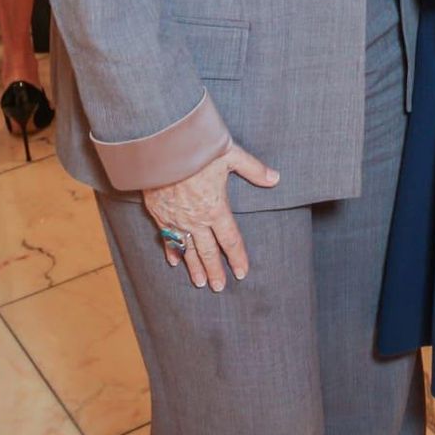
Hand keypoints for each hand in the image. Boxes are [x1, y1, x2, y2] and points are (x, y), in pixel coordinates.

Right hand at [143, 143, 278, 291]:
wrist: (162, 146)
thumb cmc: (197, 148)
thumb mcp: (230, 154)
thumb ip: (253, 168)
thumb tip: (275, 178)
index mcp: (216, 208)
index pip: (230, 239)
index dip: (237, 257)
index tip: (241, 273)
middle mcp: (196, 219)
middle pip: (208, 251)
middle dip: (215, 269)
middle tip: (220, 287)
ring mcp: (176, 219)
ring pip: (188, 249)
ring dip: (194, 267)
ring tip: (200, 282)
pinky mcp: (159, 214)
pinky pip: (167, 238)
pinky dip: (172, 251)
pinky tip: (174, 262)